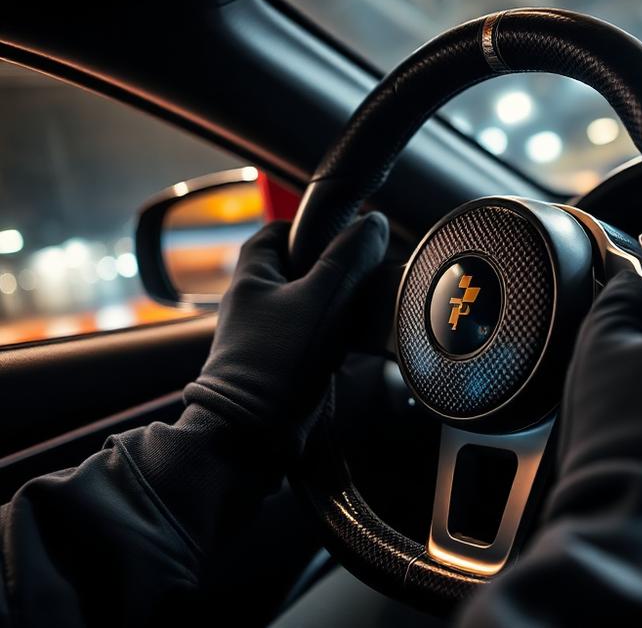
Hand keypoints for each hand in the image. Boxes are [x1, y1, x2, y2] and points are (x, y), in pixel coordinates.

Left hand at [183, 214, 388, 446]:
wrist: (254, 434)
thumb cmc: (276, 364)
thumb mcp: (322, 300)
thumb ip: (348, 259)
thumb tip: (373, 223)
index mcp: (251, 277)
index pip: (275, 232)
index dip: (308, 228)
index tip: (339, 233)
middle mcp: (252, 304)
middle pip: (296, 270)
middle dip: (330, 271)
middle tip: (358, 274)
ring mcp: (263, 336)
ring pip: (306, 305)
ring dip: (333, 307)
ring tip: (357, 312)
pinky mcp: (277, 364)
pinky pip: (308, 338)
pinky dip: (330, 337)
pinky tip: (347, 346)